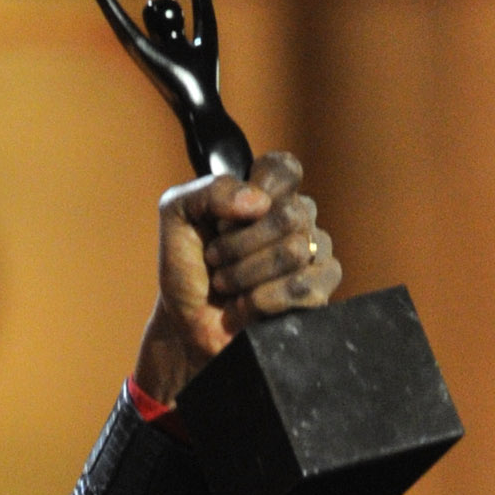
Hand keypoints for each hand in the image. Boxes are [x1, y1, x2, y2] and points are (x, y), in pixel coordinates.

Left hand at [133, 152, 340, 403]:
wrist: (183, 325)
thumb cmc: (185, 269)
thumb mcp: (177, 215)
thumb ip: (209, 191)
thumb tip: (258, 202)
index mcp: (267, 193)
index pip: (285, 170)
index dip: (258, 190)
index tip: (225, 216)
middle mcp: (295, 219)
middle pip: (288, 214)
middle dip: (239, 244)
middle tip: (215, 259)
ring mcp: (311, 255)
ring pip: (295, 251)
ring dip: (246, 274)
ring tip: (226, 285)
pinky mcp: (317, 293)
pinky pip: (304, 287)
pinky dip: (263, 299)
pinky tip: (245, 305)